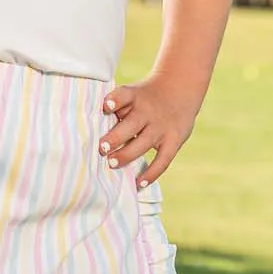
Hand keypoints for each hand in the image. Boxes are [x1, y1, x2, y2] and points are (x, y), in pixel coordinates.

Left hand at [99, 73, 196, 187]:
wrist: (181, 89)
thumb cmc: (145, 98)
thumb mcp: (133, 94)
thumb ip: (117, 109)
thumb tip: (91, 130)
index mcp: (135, 97)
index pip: (124, 96)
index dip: (115, 100)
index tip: (105, 106)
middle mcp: (148, 111)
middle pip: (132, 124)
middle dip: (116, 137)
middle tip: (101, 148)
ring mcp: (162, 127)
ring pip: (144, 142)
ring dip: (127, 154)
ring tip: (112, 164)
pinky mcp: (174, 140)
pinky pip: (163, 160)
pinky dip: (151, 174)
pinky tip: (137, 184)